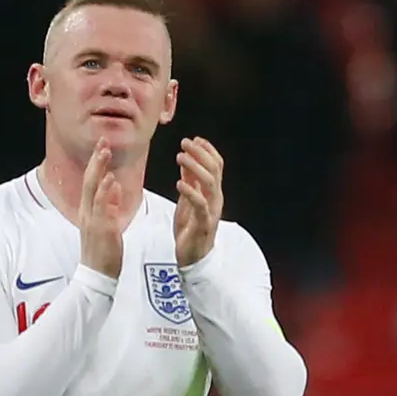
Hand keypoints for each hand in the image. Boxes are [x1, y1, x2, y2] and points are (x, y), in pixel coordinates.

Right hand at [78, 137, 123, 276]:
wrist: (97, 276)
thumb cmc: (104, 252)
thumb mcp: (107, 224)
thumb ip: (110, 205)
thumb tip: (116, 187)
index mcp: (88, 211)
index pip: (91, 182)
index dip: (96, 163)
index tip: (103, 146)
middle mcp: (87, 213)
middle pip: (89, 180)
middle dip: (96, 160)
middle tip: (103, 141)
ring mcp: (92, 220)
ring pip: (93, 190)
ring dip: (99, 169)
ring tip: (105, 152)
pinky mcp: (101, 229)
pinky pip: (102, 207)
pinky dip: (106, 192)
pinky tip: (112, 179)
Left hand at [174, 137, 223, 266]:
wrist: (193, 257)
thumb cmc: (190, 228)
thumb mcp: (188, 200)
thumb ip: (189, 181)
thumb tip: (186, 160)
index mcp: (213, 192)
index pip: (217, 165)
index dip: (207, 150)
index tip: (194, 138)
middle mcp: (216, 199)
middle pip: (215, 170)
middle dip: (200, 153)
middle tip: (185, 142)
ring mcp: (211, 211)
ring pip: (210, 184)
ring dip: (195, 167)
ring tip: (180, 157)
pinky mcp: (203, 224)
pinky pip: (200, 205)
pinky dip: (191, 192)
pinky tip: (180, 183)